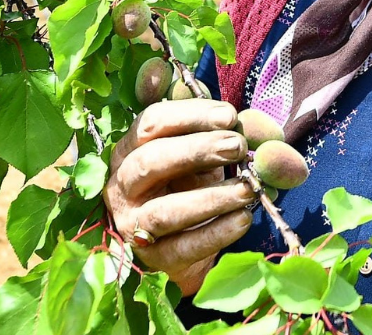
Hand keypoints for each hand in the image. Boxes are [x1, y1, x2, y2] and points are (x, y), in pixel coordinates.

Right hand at [104, 98, 254, 294]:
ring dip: (211, 198)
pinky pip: (184, 247)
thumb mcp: (198, 153)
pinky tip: (244, 219)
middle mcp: (122, 186)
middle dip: (198, 150)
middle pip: (150, 161)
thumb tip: (231, 113)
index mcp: (128, 150)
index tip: (229, 116)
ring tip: (248, 188)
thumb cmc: (192, 182)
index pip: (150, 124)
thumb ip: (211, 129)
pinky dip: (216, 233)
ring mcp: (133, 225)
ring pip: (165, 211)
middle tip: (238, 146)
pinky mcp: (154, 259)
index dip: (190, 115)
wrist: (193, 240)